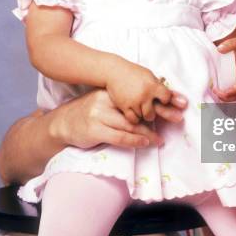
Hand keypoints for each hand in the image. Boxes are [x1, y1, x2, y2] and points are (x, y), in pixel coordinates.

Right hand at [52, 89, 185, 149]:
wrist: (62, 123)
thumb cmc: (87, 113)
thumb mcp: (103, 102)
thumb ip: (121, 102)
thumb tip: (147, 103)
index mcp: (108, 93)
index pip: (136, 98)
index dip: (154, 103)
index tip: (171, 106)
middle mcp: (104, 102)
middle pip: (135, 111)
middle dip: (156, 117)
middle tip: (173, 121)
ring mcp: (98, 116)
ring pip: (129, 125)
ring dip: (147, 133)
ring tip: (160, 138)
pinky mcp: (94, 130)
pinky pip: (119, 137)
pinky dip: (134, 141)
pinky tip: (145, 142)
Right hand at [105, 58, 174, 122]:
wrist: (114, 71)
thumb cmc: (134, 72)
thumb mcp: (149, 76)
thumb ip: (160, 86)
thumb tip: (178, 98)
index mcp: (153, 85)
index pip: (167, 98)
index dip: (165, 100)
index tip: (162, 99)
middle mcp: (145, 94)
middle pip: (154, 113)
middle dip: (153, 112)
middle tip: (150, 108)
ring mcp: (134, 102)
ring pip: (144, 117)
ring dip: (143, 115)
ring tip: (141, 109)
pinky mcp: (124, 106)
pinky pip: (133, 119)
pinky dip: (135, 118)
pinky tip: (134, 112)